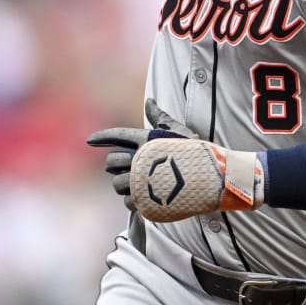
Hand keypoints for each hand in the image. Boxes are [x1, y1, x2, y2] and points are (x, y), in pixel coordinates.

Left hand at [87, 99, 264, 221]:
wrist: (215, 178)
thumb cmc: (199, 153)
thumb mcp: (180, 132)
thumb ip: (161, 119)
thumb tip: (149, 102)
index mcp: (146, 140)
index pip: (117, 136)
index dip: (102, 137)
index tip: (90, 140)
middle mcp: (140, 159)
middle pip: (111, 162)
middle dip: (113, 166)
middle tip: (122, 169)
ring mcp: (142, 181)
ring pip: (117, 184)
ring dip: (123, 186)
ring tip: (136, 185)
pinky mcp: (146, 201)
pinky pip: (127, 203)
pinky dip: (131, 201)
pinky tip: (141, 199)